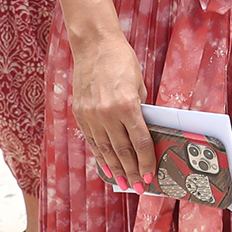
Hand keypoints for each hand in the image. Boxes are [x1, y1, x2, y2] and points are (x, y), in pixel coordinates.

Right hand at [70, 29, 155, 189]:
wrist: (94, 46)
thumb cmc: (122, 61)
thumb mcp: (139, 85)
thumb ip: (140, 111)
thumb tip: (144, 135)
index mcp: (127, 105)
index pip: (140, 142)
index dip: (146, 162)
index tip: (150, 175)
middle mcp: (107, 114)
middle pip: (123, 151)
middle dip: (132, 171)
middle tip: (138, 186)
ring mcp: (91, 116)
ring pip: (106, 150)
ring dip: (116, 168)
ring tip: (123, 182)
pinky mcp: (81, 115)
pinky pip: (92, 141)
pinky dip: (100, 156)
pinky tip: (107, 166)